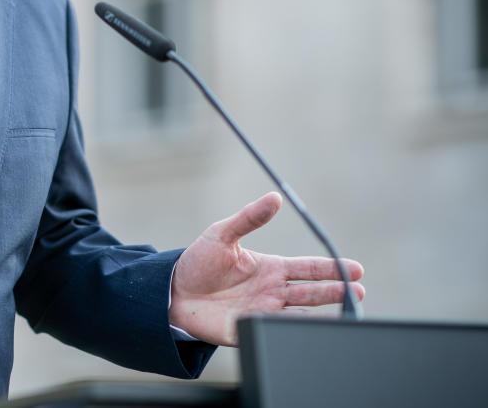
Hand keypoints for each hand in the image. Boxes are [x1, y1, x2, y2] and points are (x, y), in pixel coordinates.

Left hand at [169, 192, 364, 346]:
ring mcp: (264, 312)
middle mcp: (273, 291)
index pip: (308, 268)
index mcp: (270, 268)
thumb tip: (274, 197)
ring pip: (301, 315)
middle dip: (335, 292)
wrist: (172, 292)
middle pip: (311, 292)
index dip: (331, 268)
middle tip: (357, 292)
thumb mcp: (222, 234)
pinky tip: (308, 330)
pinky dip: (293, 331)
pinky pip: (276, 331)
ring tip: (345, 313)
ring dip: (323, 314)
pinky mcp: (251, 330)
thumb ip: (249, 218)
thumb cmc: (198, 262)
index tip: (355, 269)